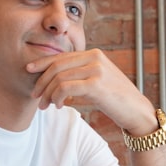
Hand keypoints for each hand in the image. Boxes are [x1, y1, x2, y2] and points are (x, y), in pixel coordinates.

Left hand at [26, 48, 155, 133]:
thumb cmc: (115, 100)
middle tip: (36, 97)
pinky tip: (59, 106)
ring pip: (59, 78)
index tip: (28, 70)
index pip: (61, 56)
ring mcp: (96, 69)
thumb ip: (80, 76)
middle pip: (56, 66)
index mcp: (94, 54)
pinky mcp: (96, 84)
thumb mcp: (97, 82)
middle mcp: (95, 57)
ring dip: (48, 93)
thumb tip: (54, 81)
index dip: (42, 63)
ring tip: (46, 106)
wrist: (137, 111)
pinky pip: (65, 88)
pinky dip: (57, 97)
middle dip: (42, 82)